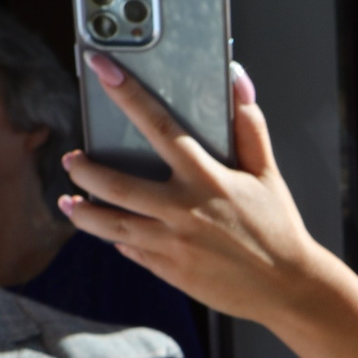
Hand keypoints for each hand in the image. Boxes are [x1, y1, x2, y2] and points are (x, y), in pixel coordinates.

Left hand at [61, 60, 345, 330]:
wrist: (287, 288)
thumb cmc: (278, 228)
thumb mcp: (267, 174)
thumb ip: (250, 127)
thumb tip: (237, 82)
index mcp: (208, 179)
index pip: (160, 127)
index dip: (127, 94)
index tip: (101, 68)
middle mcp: (184, 211)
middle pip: (116, 186)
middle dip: (85, 171)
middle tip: (73, 160)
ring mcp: (174, 245)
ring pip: (112, 227)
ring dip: (84, 213)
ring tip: (70, 202)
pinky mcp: (171, 272)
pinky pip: (133, 253)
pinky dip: (118, 241)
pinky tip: (111, 234)